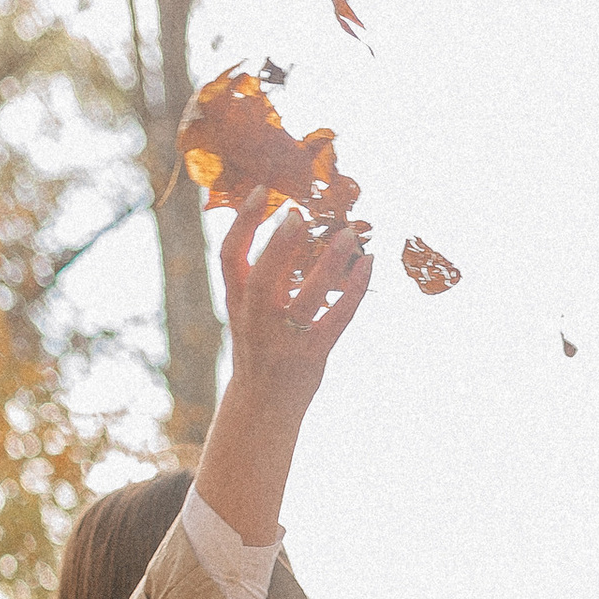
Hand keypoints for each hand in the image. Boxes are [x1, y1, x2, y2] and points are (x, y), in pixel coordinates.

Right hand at [194, 204, 372, 545]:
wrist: (261, 406)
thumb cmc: (257, 347)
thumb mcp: (244, 310)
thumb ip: (256, 275)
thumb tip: (284, 223)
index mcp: (235, 302)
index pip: (229, 256)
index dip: (244, 223)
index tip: (261, 192)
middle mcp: (257, 320)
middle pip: (264, 277)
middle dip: (280, 246)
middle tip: (299, 215)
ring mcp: (285, 340)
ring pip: (307, 297)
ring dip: (328, 263)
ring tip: (348, 234)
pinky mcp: (314, 355)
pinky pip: (338, 319)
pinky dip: (355, 291)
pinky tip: (368, 265)